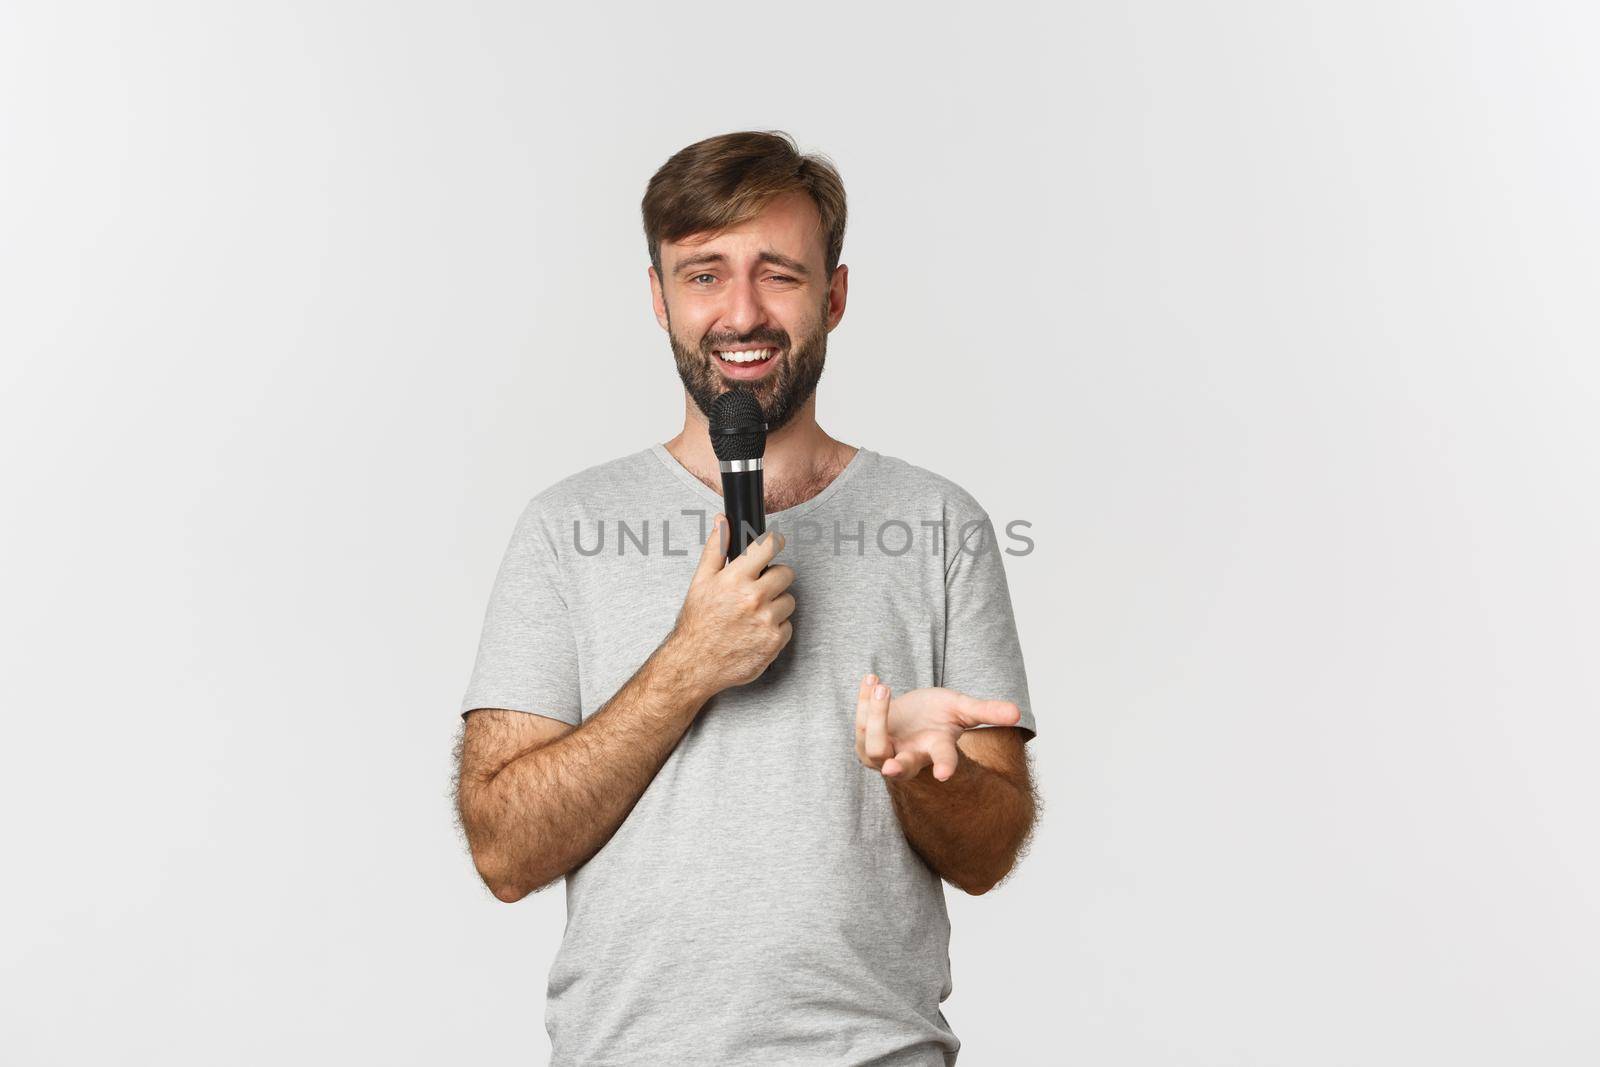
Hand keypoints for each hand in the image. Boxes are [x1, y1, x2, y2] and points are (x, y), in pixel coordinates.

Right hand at [668, 514, 794, 695]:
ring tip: (754, 614)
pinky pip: (788, 626)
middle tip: (759, 588)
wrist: (695, 663)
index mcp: (736, 579)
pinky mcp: (774, 642)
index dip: (775, 542)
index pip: (769, 547)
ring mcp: (766, 621)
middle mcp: (754, 599)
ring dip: (776, 605)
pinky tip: (756, 632)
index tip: (775, 544)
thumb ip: (715, 548)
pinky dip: (776, 628)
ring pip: (789, 600)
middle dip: (775, 578)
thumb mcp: (701, 581)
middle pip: (786, 573)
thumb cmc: (698, 623)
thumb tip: (722, 521)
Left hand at [855, 675, 1021, 781]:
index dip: (946, 766)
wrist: (909, 715)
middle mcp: (909, 756)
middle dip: (896, 768)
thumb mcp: (962, 709)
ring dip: (875, 714)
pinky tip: (872, 678)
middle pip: (901, 766)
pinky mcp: (863, 740)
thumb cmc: (938, 715)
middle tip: (891, 768)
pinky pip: (858, 723)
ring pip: (873, 744)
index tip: (945, 775)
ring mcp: (884, 752)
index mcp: (936, 749)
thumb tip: (1018, 713)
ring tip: (883, 686)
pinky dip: (863, 700)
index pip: (943, 759)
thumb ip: (987, 711)